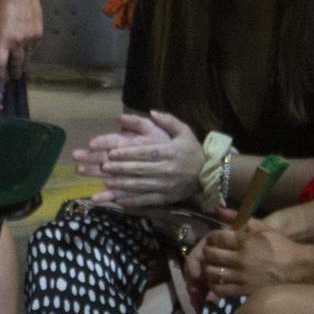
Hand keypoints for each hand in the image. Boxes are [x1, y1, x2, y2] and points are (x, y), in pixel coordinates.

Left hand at [0, 0, 42, 91]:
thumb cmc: (3, 3)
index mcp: (5, 39)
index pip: (1, 63)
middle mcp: (19, 42)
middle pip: (17, 64)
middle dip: (14, 72)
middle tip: (13, 77)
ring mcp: (31, 38)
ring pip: (28, 57)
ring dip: (23, 63)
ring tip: (20, 68)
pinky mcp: (39, 33)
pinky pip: (34, 47)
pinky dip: (30, 51)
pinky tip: (28, 51)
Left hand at [75, 110, 206, 208]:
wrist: (209, 174)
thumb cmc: (192, 150)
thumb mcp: (185, 131)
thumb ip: (169, 121)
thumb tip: (152, 112)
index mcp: (170, 152)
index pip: (146, 153)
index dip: (128, 154)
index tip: (112, 153)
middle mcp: (167, 170)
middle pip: (141, 169)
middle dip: (121, 168)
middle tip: (104, 167)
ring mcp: (166, 186)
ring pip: (141, 186)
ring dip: (123, 185)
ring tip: (107, 182)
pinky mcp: (166, 198)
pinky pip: (147, 200)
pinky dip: (132, 201)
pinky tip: (119, 200)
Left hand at [197, 216, 313, 297]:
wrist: (298, 268)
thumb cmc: (280, 246)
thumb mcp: (262, 227)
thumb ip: (238, 218)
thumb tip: (218, 208)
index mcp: (245, 242)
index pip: (216, 238)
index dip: (211, 238)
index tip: (214, 239)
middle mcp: (241, 259)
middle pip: (211, 255)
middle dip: (207, 252)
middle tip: (211, 252)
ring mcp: (242, 276)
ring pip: (212, 272)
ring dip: (208, 268)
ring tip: (213, 265)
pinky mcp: (244, 290)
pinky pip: (220, 289)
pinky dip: (214, 284)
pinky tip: (218, 279)